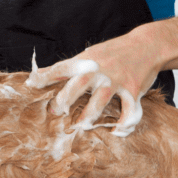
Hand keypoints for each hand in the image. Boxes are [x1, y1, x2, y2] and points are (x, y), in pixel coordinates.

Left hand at [24, 10, 177, 137]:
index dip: (45, 76)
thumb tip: (34, 77)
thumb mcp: (87, 56)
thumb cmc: (112, 53)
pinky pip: (129, 110)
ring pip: (101, 100)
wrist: (147, 46)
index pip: (61, 68)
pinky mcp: (133, 91)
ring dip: (90, 115)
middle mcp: (99, 71)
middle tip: (56, 112)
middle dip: (66, 99)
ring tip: (81, 127)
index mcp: (85, 62)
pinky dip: (124, 123)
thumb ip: (64, 68)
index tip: (30, 85)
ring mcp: (116, 81)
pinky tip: (117, 131)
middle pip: (78, 85)